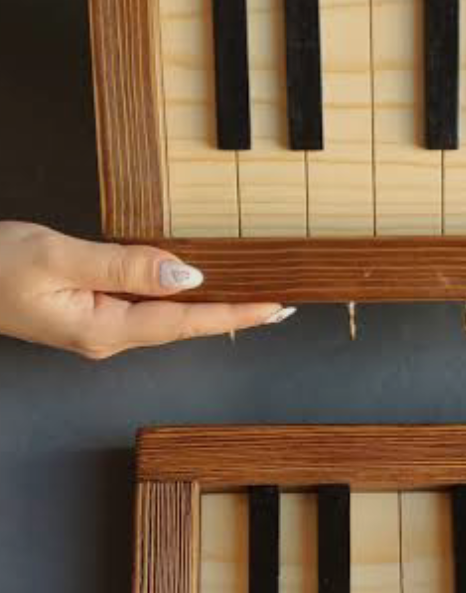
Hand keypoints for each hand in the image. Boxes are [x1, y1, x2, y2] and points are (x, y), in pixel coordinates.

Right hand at [0, 222, 294, 357]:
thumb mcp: (61, 255)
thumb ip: (126, 266)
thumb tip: (186, 276)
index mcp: (104, 329)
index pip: (186, 322)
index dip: (235, 315)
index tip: (275, 310)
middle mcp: (106, 336)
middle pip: (183, 325)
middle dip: (233, 316)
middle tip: (279, 307)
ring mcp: (98, 328)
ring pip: (165, 317)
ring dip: (208, 309)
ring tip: (251, 299)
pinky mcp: (88, 314)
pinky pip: (143, 308)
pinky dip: (174, 298)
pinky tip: (191, 289)